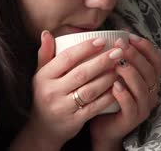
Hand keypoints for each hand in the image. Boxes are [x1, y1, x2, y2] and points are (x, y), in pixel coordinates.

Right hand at [16, 30, 124, 148]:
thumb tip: (47, 33)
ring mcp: (63, 107)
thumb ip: (44, 54)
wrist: (43, 128)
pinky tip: (119, 87)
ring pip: (90, 90)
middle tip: (118, 51)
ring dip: (108, 78)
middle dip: (102, 61)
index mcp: (44, 76)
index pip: (66, 58)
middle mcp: (52, 91)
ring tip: (120, 67)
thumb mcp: (39, 74)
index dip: (85, 48)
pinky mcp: (75, 120)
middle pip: (81, 73)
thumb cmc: (44, 94)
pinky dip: (108, 97)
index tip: (102, 41)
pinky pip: (95, 107)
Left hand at [89, 33, 160, 148]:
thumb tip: (106, 34)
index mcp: (148, 80)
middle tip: (120, 45)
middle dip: (135, 56)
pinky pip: (132, 106)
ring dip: (130, 73)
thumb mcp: (113, 74)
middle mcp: (150, 93)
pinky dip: (124, 95)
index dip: (145, 47)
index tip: (129, 36)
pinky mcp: (132, 120)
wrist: (100, 125)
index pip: (156, 60)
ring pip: (143, 88)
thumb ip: (115, 58)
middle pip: (150, 71)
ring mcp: (143, 107)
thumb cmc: (106, 95)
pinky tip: (114, 85)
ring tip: (117, 63)